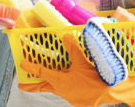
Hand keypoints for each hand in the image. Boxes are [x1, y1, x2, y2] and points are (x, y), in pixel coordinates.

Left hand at [18, 34, 134, 106]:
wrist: (112, 93)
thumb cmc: (96, 80)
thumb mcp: (83, 62)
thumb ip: (73, 48)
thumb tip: (65, 36)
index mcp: (61, 82)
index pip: (42, 73)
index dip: (32, 68)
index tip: (22, 66)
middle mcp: (63, 91)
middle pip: (45, 86)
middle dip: (34, 84)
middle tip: (23, 83)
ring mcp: (70, 96)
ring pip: (56, 88)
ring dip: (49, 83)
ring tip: (44, 79)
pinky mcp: (78, 98)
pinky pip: (66, 91)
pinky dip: (62, 85)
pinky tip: (66, 80)